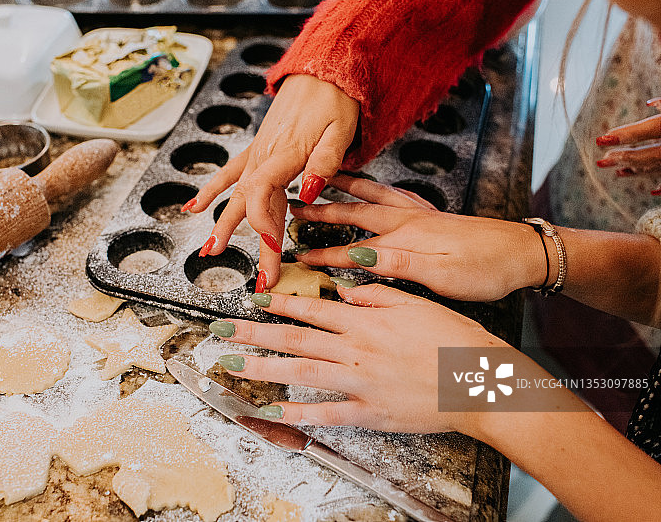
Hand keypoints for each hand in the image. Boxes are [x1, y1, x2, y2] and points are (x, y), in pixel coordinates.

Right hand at [182, 74, 358, 288]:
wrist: (323, 71)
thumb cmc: (335, 100)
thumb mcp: (340, 131)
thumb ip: (323, 163)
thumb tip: (307, 193)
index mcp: (285, 154)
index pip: (264, 195)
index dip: (265, 226)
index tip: (273, 251)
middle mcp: (265, 156)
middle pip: (252, 206)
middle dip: (255, 244)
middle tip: (259, 279)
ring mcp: (257, 154)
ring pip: (237, 195)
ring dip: (223, 224)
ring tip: (210, 251)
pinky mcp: (257, 151)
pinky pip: (229, 173)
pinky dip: (210, 190)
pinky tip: (192, 208)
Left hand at [211, 284, 508, 434]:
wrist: (482, 383)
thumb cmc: (455, 341)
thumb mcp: (417, 303)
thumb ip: (376, 295)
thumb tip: (344, 289)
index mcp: (366, 321)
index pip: (311, 309)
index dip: (277, 304)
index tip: (251, 299)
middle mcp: (356, 349)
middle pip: (294, 338)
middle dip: (252, 333)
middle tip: (219, 331)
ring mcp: (360, 383)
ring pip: (300, 371)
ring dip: (262, 366)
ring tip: (231, 363)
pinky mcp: (369, 413)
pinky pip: (325, 413)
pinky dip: (297, 411)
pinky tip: (270, 409)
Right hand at [292, 175, 546, 300]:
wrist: (524, 253)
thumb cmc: (487, 269)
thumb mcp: (441, 275)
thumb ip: (396, 262)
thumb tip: (356, 255)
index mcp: (407, 238)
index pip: (353, 246)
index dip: (323, 252)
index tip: (297, 254)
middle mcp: (410, 220)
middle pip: (356, 211)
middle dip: (323, 209)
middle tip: (295, 205)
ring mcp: (422, 214)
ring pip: (375, 195)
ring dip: (347, 188)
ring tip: (326, 178)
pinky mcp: (434, 214)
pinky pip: (396, 193)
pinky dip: (378, 187)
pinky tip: (375, 187)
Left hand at [596, 97, 660, 192]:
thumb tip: (650, 103)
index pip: (645, 132)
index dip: (624, 135)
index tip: (602, 139)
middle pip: (647, 154)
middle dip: (624, 157)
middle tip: (603, 160)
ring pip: (655, 167)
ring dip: (635, 169)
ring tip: (616, 171)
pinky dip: (659, 185)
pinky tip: (650, 190)